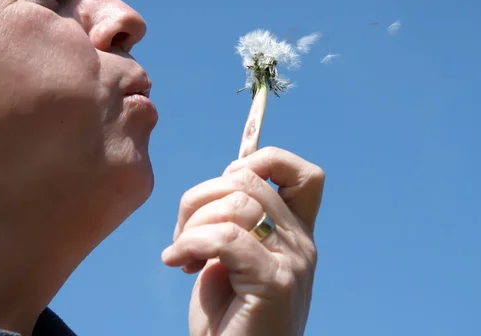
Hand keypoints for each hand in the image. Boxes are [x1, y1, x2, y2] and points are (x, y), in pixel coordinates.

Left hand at [161, 147, 324, 335]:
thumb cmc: (228, 319)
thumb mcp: (232, 258)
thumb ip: (235, 221)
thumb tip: (220, 181)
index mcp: (296, 232)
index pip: (303, 173)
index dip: (263, 161)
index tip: (224, 188)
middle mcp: (302, 241)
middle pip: (248, 178)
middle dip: (201, 196)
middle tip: (184, 232)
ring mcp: (293, 261)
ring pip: (236, 201)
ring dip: (192, 222)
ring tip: (180, 254)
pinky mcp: (275, 282)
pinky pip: (226, 236)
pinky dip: (191, 242)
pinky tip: (176, 262)